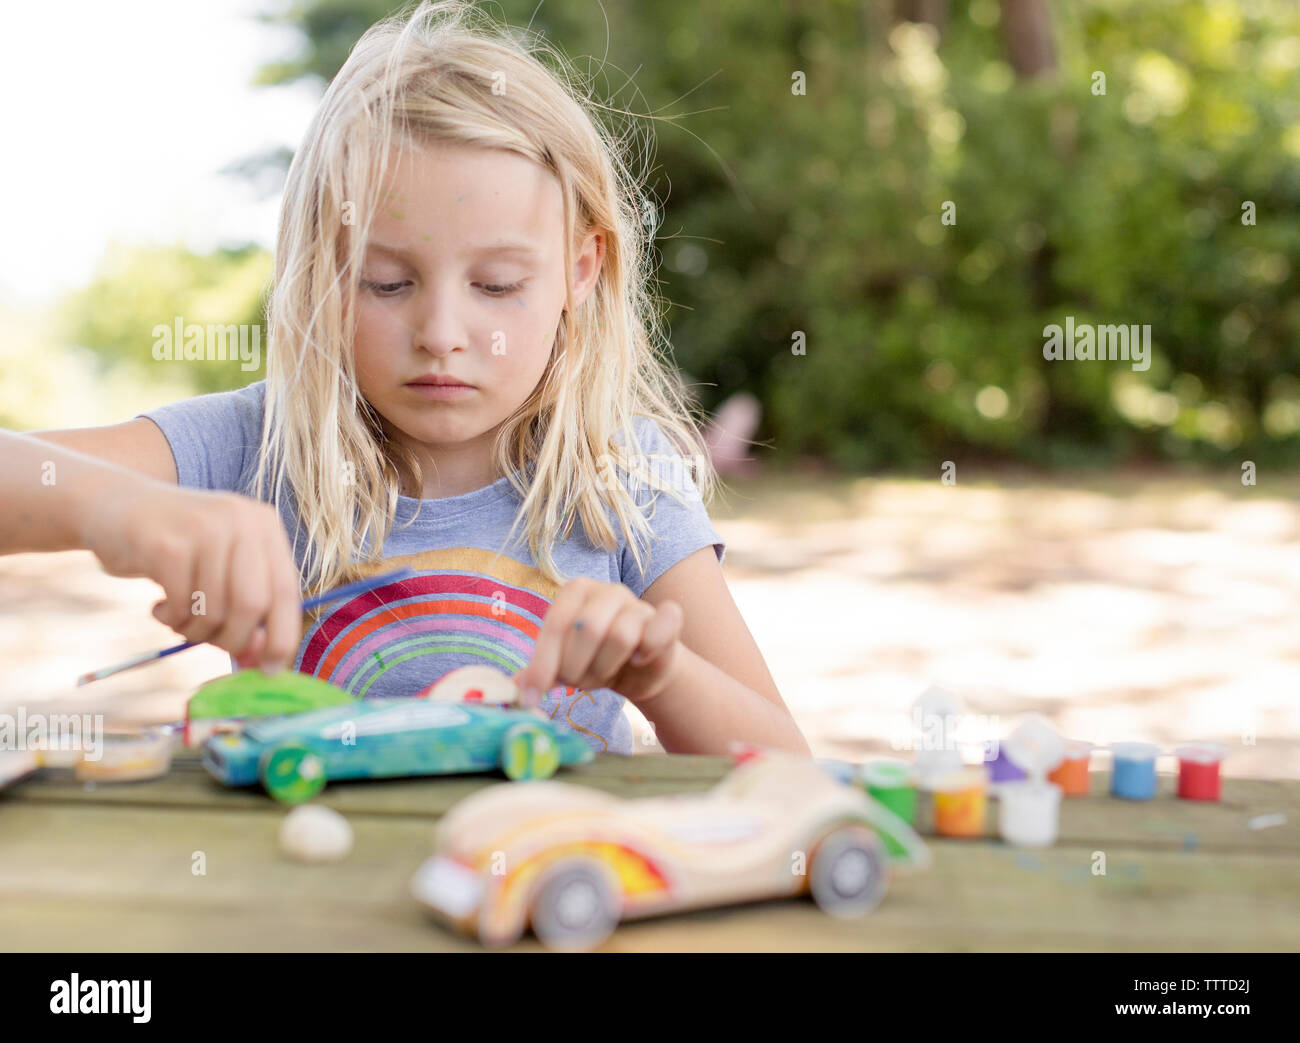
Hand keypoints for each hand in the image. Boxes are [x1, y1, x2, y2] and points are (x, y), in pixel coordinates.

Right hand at [89, 484, 302, 673]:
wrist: (112, 506)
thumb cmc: (175, 548)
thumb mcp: (220, 569)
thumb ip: (246, 609)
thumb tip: (263, 664)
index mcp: (264, 525)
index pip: (286, 592)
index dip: (281, 636)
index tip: (269, 669)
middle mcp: (242, 521)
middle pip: (252, 605)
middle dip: (232, 639)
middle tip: (210, 642)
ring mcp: (205, 528)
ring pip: (215, 610)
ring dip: (194, 630)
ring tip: (177, 617)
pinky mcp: (167, 543)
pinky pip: (181, 605)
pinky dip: (171, 620)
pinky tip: (159, 607)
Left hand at [512, 578, 683, 706]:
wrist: (642, 670)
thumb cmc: (596, 661)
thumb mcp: (563, 666)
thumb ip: (539, 673)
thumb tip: (513, 690)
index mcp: (575, 591)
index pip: (556, 625)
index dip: (543, 663)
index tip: (532, 696)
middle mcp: (607, 590)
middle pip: (587, 629)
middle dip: (578, 667)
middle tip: (579, 680)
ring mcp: (638, 602)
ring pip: (620, 636)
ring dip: (607, 667)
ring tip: (605, 672)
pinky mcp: (666, 618)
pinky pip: (660, 629)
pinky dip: (648, 649)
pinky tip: (639, 659)